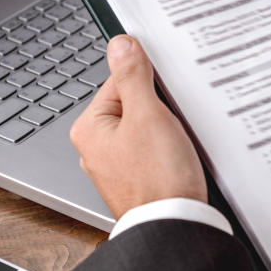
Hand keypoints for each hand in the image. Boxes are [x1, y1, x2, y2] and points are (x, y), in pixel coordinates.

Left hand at [70, 35, 206, 218]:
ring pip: (148, 130)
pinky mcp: (138, 180)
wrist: (175, 225)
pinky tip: (180, 159)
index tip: (167, 95)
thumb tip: (120, 45)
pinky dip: (170, 152)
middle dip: (161, 110)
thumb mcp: (148, 115)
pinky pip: (156, 152)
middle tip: (174, 123)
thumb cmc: (159, 178)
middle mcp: (96, 149)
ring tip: (177, 145)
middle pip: (136, 106)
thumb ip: (133, 76)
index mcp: (89, 128)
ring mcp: (118, 167)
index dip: (151, 84)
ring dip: (168, 131)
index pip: (121, 82)